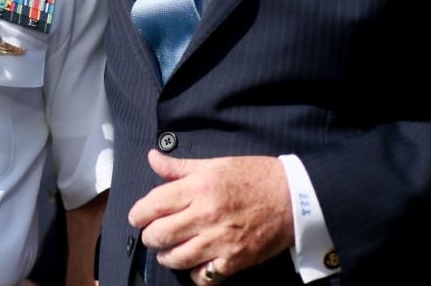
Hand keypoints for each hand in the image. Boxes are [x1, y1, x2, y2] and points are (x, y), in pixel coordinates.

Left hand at [129, 149, 292, 281]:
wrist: (293, 197)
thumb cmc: (252, 176)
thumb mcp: (214, 164)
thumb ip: (179, 167)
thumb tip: (152, 158)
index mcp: (198, 188)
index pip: (154, 204)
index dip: (138, 213)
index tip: (137, 217)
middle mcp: (206, 215)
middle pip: (160, 234)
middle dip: (149, 236)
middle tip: (151, 234)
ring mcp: (220, 241)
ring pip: (177, 258)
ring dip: (166, 257)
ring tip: (167, 251)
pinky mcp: (236, 260)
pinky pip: (204, 277)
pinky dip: (194, 275)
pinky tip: (193, 265)